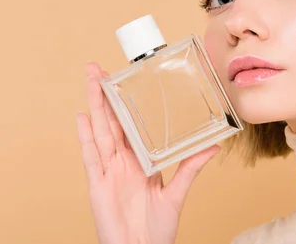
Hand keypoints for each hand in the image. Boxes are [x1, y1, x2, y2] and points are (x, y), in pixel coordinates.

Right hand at [76, 61, 219, 243]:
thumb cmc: (156, 230)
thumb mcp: (176, 194)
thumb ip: (190, 168)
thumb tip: (213, 146)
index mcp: (141, 161)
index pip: (132, 126)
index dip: (128, 103)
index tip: (126, 80)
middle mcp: (123, 162)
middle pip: (112, 122)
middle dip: (105, 95)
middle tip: (99, 69)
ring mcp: (109, 171)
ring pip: (100, 132)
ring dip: (95, 106)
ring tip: (91, 80)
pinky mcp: (99, 184)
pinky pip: (92, 157)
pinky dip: (86, 138)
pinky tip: (82, 117)